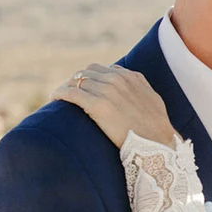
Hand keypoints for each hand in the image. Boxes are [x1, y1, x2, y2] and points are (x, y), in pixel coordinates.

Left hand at [51, 65, 176, 148]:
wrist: (157, 142)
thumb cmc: (157, 126)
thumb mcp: (152, 98)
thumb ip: (139, 84)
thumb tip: (128, 77)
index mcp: (130, 77)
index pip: (100, 69)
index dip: (89, 78)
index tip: (84, 88)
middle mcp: (117, 79)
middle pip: (86, 73)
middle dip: (76, 82)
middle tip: (69, 95)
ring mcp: (106, 91)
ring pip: (76, 81)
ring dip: (66, 88)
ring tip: (60, 98)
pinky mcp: (97, 105)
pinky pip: (70, 93)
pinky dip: (60, 93)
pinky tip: (54, 99)